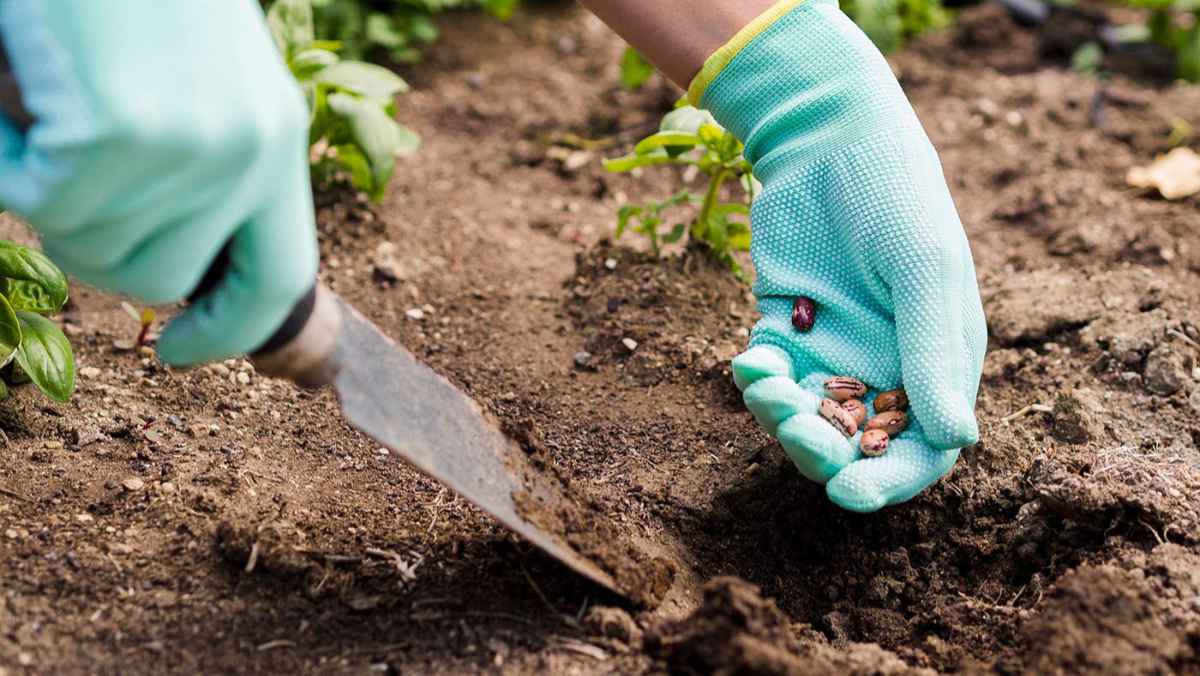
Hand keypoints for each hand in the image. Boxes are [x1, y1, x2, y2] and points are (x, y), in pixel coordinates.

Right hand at [0, 1, 317, 365]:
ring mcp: (188, 150)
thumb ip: (204, 172)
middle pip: (156, 281)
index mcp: (277, 143)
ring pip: (86, 246)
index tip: (178, 354)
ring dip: (45, 187)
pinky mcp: (118, 136)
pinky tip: (23, 89)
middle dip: (94, 245)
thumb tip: (170, 274)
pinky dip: (3, 153)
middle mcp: (249, 155)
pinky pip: (31, 198)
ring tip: (56, 102)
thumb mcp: (200, 84)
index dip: (228, 331)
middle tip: (65, 170)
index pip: (277, 279)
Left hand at [691, 0, 986, 510]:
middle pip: (856, 444)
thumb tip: (957, 441)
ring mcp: (833, 350)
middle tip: (795, 432)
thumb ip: (933, 352)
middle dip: (823, 452)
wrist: (828, 141)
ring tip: (765, 382)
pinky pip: (768, 379)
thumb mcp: (922, 270)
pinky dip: (755, 381)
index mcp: (938, 361)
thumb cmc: (894, 197)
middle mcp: (887, 366)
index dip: (889, 478)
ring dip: (781, 417)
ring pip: (805, 418)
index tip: (848, 494)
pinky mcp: (785, 330)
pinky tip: (748, 360)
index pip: (922, 447)